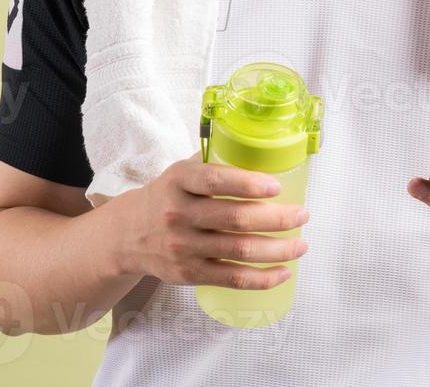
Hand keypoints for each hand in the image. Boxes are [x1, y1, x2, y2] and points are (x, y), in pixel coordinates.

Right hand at [114, 151, 309, 290]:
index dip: (248, 183)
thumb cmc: (167, 196)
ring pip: (239, 251)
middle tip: (302, 215)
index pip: (215, 180)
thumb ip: (215, 162)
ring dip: (278, 249)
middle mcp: (179, 214)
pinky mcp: (189, 274)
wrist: (127, 234)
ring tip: (301, 244)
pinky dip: (262, 278)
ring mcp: (184, 247)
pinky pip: (232, 279)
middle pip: (236, 219)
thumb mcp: (181, 171)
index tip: (277, 185)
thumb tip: (262, 151)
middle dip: (277, 218)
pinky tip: (283, 271)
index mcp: (179, 181)